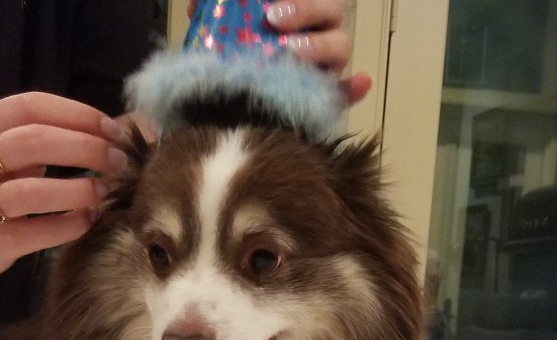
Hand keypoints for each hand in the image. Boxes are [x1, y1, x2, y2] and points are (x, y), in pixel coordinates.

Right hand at [0, 91, 127, 281]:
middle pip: (35, 142)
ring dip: (78, 189)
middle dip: (85, 148)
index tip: (111, 128)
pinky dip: (70, 225)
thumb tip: (102, 133)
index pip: (31, 107)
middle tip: (117, 160)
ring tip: (103, 191)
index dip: (77, 114)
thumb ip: (35, 138)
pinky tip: (88, 219)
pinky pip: (39, 231)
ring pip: (33, 191)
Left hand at [187, 0, 370, 104]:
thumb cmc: (233, 64)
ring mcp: (325, 67)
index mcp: (298, 16)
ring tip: (293, 54)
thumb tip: (196, 7)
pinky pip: (345, 93)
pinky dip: (354, 89)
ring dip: (320, 47)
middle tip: (273, 20)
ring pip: (339, 47)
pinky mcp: (324, 99)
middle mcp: (317, 35)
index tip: (269, 6)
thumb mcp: (224, 38)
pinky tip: (360, 84)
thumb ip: (217, 16)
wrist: (225, 113)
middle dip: (305, 11)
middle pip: (330, 11)